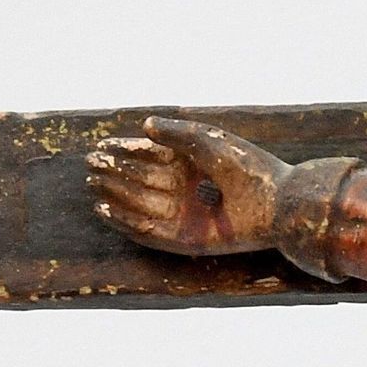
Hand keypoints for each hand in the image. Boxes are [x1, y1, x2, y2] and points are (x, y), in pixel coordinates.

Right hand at [87, 114, 285, 256]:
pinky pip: (151, 233)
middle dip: (116, 173)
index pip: (152, 157)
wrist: (276, 204)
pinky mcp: (188, 241)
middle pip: (143, 181)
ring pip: (142, 206)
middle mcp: (188, 192)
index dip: (127, 151)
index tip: (103, 144)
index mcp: (194, 165)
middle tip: (90, 164)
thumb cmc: (249, 168)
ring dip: (116, 196)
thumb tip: (145, 125)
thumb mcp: (207, 141)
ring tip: (91, 186)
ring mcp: (188, 217)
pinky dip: (127, 222)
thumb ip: (176, 133)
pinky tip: (106, 210)